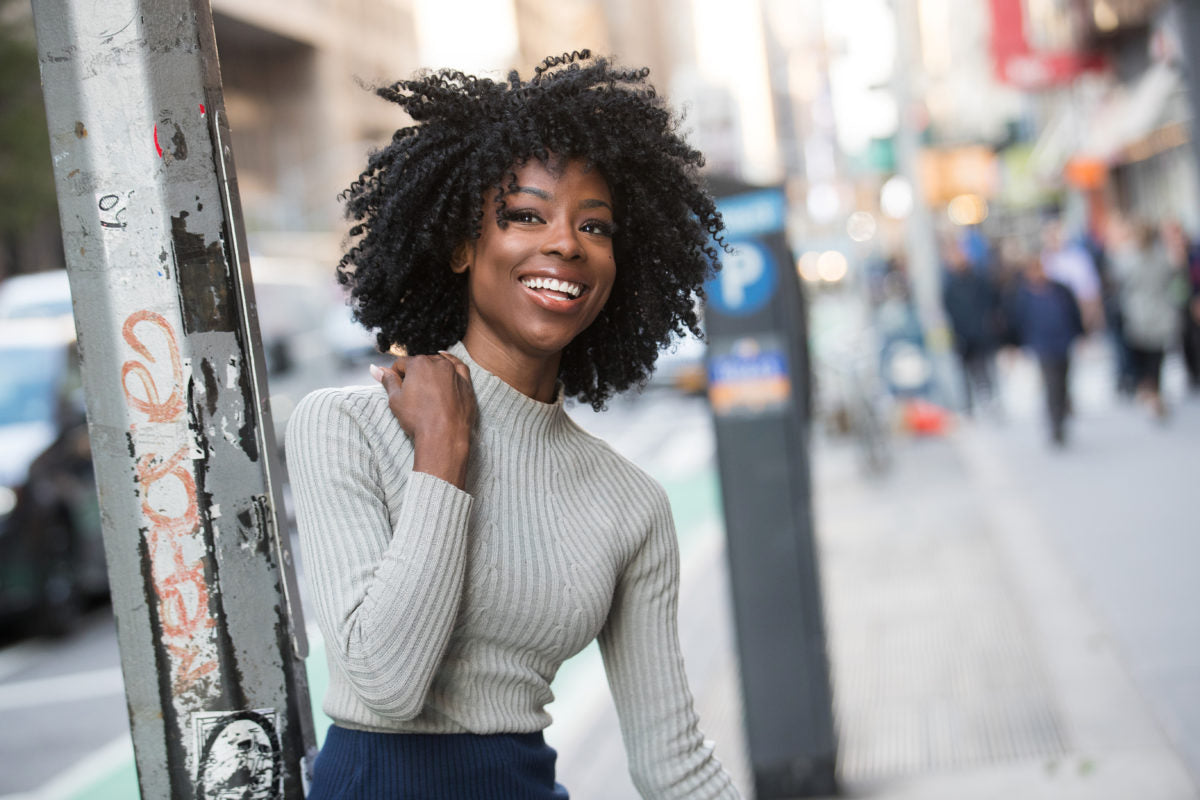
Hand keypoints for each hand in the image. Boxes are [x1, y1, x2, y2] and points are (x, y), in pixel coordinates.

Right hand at [371, 352, 476, 489]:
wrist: (444, 436)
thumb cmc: (418, 418)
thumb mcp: (395, 399)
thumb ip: (387, 380)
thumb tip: (374, 368)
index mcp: (418, 363)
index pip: (401, 364)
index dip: (396, 375)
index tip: (396, 387)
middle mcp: (438, 363)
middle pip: (421, 364)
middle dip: (414, 374)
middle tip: (411, 393)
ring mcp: (454, 372)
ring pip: (439, 365)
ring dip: (431, 371)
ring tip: (426, 387)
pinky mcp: (466, 383)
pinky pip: (459, 368)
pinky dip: (452, 366)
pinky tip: (446, 364)